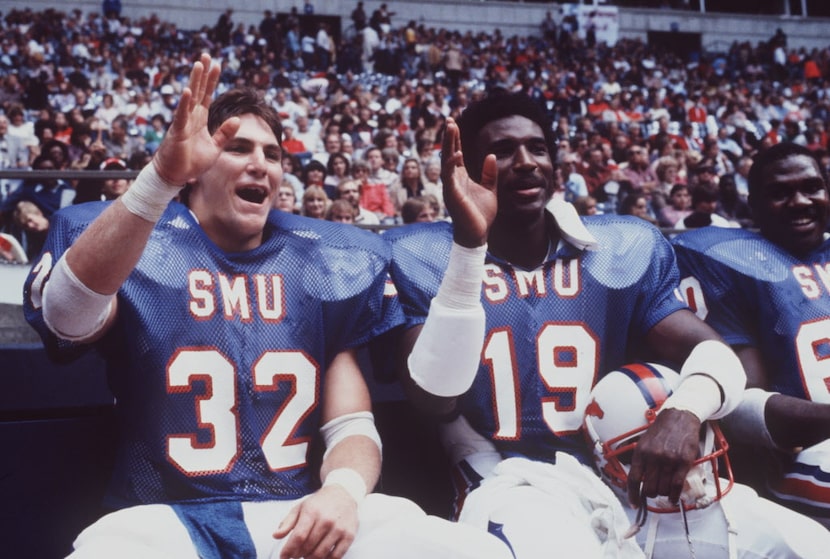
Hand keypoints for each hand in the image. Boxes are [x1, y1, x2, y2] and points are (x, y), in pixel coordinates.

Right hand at [152, 53, 238, 185]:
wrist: (176, 175)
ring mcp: (183, 122)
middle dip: (203, 74)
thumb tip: (238, 120)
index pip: (207, 95)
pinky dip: (184, 102)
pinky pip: (181, 114)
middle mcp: (191, 117)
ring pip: (190, 98)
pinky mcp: (177, 131)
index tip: (217, 65)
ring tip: (198, 64)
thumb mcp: (215, 147)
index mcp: (200, 119)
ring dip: (194, 81)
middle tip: (206, 55)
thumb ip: (225, 133)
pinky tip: (188, 90)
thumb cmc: (192, 162)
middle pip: (198, 90)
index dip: (212, 81)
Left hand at [273, 484, 358, 558]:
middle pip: (308, 547)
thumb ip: (287, 522)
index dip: (289, 550)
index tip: (284, 556)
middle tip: (296, 554)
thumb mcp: (301, 507)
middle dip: (298, 554)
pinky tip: (321, 555)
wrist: (343, 494)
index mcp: (312, 512)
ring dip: (310, 558)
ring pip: (320, 554)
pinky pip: (336, 556)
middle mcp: (326, 520)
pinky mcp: (349, 535)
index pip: (298, 537)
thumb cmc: (319, 503)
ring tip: (307, 555)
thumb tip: (275, 536)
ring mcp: (339, 528)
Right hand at [440, 117, 496, 247]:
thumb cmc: (481, 214)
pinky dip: (452, 164)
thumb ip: (489, 173)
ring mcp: (450, 187)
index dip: (455, 139)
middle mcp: (453, 180)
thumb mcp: (489, 190)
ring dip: (449, 144)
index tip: (454, 123)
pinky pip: (449, 176)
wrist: (478, 234)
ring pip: (446, 161)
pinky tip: (458, 153)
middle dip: (449, 137)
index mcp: (460, 177)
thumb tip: (491, 155)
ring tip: (451, 128)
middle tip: (449, 120)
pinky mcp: (452, 195)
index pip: (456, 153)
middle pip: (449, 153)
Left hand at [626, 408, 699, 506]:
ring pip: (663, 488)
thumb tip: (639, 481)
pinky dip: (674, 495)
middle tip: (653, 493)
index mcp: (640, 452)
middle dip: (650, 494)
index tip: (634, 503)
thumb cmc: (662, 431)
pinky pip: (677, 485)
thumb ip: (641, 460)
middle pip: (649, 488)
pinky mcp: (683, 461)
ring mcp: (669, 460)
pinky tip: (672, 498)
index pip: (633, 479)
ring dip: (663, 494)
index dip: (632, 495)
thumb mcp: (644, 443)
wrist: (679, 417)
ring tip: (664, 492)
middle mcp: (653, 457)